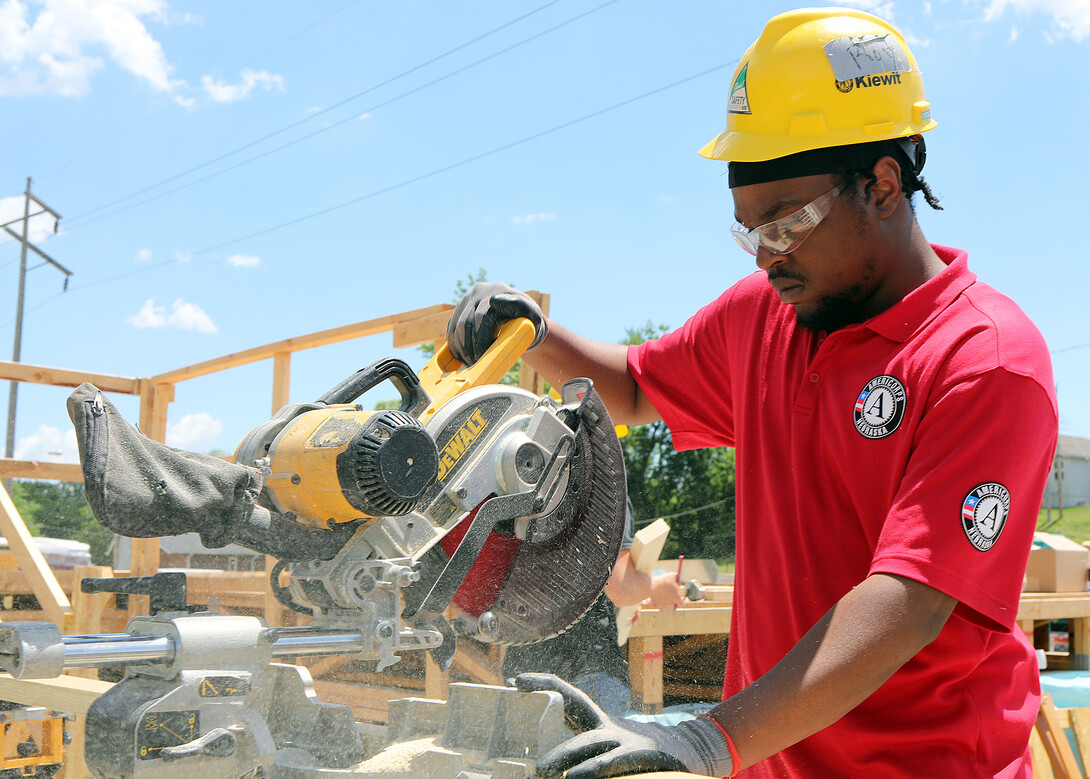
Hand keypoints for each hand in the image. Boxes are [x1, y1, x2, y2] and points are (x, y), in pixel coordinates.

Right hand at [446, 282, 547, 364]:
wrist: (518, 319)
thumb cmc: (528, 321)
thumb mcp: (532, 316)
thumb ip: (522, 309)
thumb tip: (494, 301)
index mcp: (498, 291)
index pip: (483, 316)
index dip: (481, 336)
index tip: (483, 354)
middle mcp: (480, 292)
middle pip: (468, 323)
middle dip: (472, 347)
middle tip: (478, 363)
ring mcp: (467, 300)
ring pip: (456, 327)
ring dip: (462, 348)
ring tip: (472, 362)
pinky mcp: (459, 310)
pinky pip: (451, 329)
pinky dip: (455, 346)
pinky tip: (463, 358)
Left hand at [515, 673, 731, 778]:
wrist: (693, 751)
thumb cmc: (643, 753)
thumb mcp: (613, 748)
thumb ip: (587, 752)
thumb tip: (546, 765)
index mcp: (601, 723)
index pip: (569, 697)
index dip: (544, 683)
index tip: (517, 680)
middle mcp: (612, 728)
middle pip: (578, 732)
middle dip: (555, 750)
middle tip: (535, 768)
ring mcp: (628, 742)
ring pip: (594, 752)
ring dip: (571, 766)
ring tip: (550, 776)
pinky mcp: (644, 756)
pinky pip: (614, 765)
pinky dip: (595, 774)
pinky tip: (578, 778)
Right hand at [647, 572, 684, 611]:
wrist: (652, 586)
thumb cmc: (664, 581)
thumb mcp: (671, 576)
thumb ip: (675, 577)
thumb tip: (676, 576)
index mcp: (677, 598)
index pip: (682, 604)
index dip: (681, 602)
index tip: (679, 599)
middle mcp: (670, 604)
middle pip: (673, 607)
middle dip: (672, 603)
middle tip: (669, 597)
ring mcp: (662, 605)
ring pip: (665, 608)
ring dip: (665, 605)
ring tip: (662, 599)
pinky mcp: (655, 605)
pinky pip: (656, 606)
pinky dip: (655, 603)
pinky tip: (653, 599)